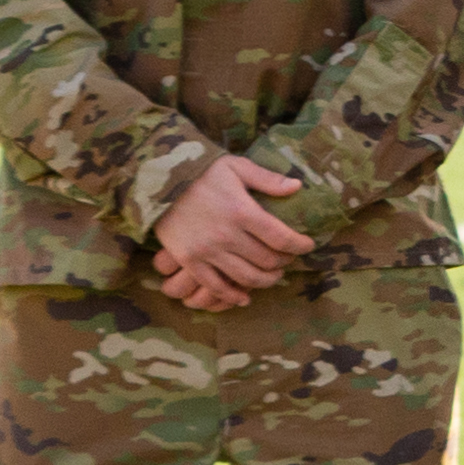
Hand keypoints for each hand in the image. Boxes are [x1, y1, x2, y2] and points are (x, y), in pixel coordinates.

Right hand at [151, 153, 311, 307]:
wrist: (156, 182)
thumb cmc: (201, 173)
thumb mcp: (235, 167)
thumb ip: (267, 179)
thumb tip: (298, 187)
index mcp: (243, 212)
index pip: (282, 238)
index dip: (300, 246)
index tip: (307, 245)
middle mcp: (227, 235)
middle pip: (267, 261)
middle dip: (284, 262)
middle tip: (288, 259)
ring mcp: (207, 251)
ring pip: (246, 277)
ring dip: (265, 281)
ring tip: (273, 276)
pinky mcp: (189, 261)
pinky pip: (215, 286)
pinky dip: (232, 296)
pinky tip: (244, 297)